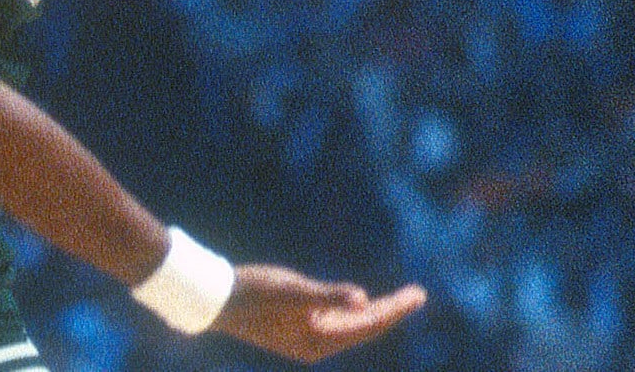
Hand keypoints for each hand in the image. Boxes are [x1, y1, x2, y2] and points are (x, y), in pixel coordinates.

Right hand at [211, 263, 425, 363]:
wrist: (216, 298)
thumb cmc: (255, 292)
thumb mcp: (294, 291)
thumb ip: (329, 296)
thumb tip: (365, 300)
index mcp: (318, 341)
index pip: (369, 325)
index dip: (395, 309)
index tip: (418, 294)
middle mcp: (316, 343)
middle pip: (364, 328)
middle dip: (391, 311)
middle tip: (417, 294)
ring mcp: (306, 336)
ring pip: (351, 326)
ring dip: (375, 312)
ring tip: (399, 301)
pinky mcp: (295, 326)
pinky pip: (336, 321)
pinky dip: (353, 311)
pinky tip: (358, 303)